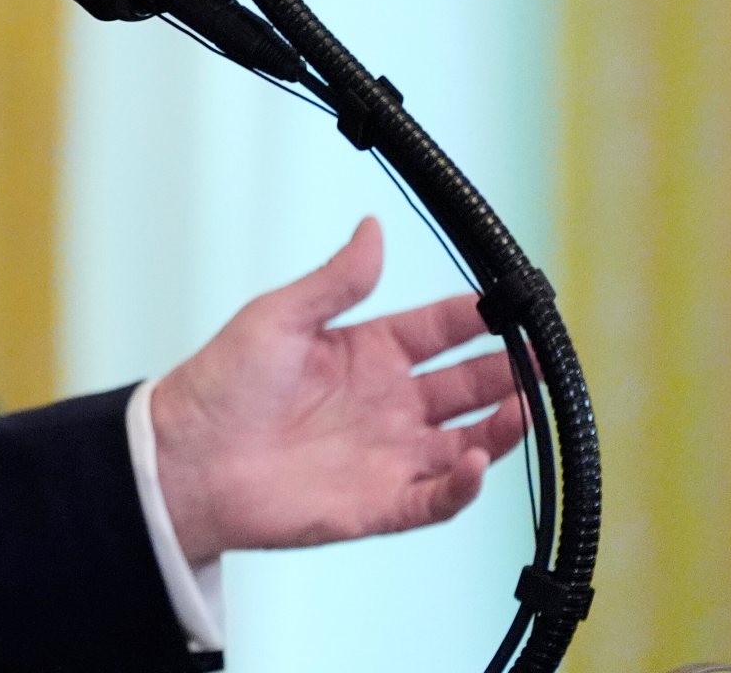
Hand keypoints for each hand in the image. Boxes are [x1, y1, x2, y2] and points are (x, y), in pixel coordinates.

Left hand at [151, 217, 526, 565]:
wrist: (183, 457)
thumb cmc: (220, 383)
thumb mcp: (279, 317)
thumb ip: (335, 280)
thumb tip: (372, 226)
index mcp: (367, 353)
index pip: (440, 330)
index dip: (478, 319)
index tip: (516, 303)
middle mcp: (387, 404)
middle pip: (467, 386)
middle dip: (509, 373)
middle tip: (547, 360)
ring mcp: (388, 455)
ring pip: (467, 442)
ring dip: (501, 429)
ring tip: (526, 407)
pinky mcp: (379, 504)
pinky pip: (436, 498)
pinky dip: (463, 485)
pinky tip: (475, 460)